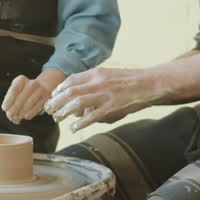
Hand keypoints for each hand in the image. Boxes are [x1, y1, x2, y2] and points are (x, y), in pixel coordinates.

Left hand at [2, 69, 65, 123]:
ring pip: (29, 104)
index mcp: (21, 80)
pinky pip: (36, 107)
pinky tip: (25, 116)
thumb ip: (11, 98)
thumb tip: (8, 111)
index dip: (8, 100)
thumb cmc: (25, 90)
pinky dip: (29, 113)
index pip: (14, 90)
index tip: (4, 108)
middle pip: (21, 98)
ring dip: (21, 113)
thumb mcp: (17, 89)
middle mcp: (32, 83)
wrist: (43, 86)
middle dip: (14, 109)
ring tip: (17, 118)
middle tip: (10, 116)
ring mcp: (40, 90)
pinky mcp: (46, 97)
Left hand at [44, 67, 161, 130]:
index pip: (71, 79)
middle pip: (69, 92)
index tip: (53, 96)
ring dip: (64, 112)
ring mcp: (105, 95)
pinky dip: (80, 123)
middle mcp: (98, 82)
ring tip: (57, 119)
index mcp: (97, 72)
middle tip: (49, 110)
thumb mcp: (110, 75)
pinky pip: (92, 117)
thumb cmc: (130, 81)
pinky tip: (74, 128)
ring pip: (77, 103)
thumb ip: (94, 84)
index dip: (59, 89)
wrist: (150, 83)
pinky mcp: (112, 107)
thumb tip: (80, 96)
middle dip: (56, 102)